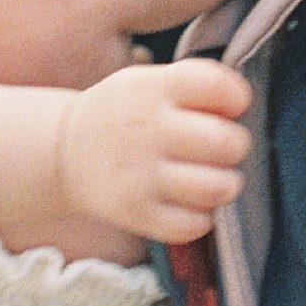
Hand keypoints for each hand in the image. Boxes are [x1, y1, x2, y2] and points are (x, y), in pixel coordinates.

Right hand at [57, 59, 251, 243]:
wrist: (64, 152)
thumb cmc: (123, 113)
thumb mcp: (146, 81)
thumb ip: (193, 85)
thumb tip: (241, 106)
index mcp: (152, 88)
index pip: (217, 86)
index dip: (237, 98)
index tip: (230, 106)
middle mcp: (147, 130)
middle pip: (226, 142)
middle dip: (236, 146)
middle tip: (223, 148)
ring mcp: (140, 176)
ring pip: (217, 188)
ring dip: (226, 184)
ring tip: (215, 178)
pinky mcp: (137, 214)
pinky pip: (195, 225)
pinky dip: (202, 217)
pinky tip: (190, 203)